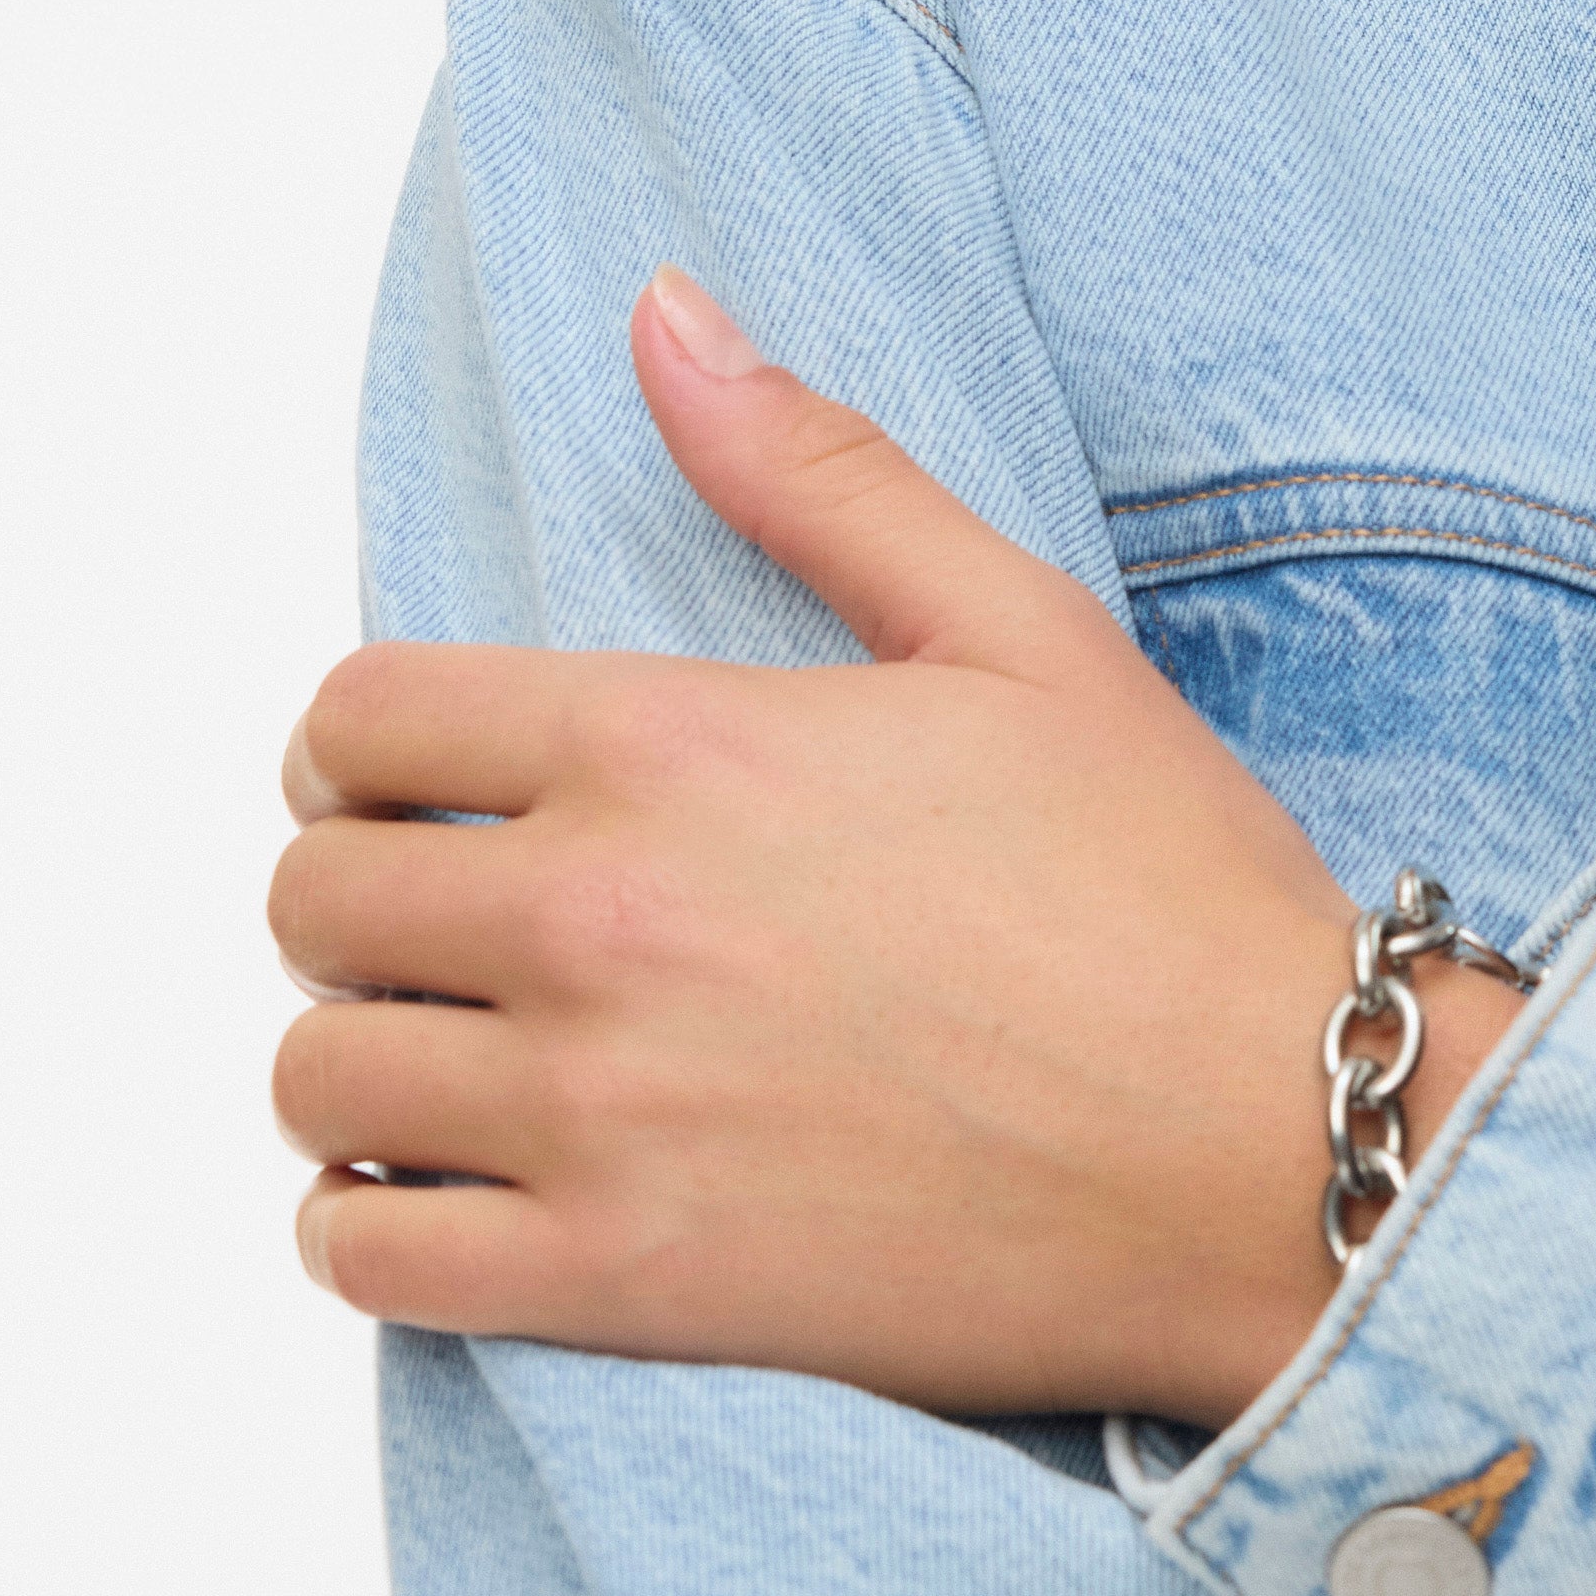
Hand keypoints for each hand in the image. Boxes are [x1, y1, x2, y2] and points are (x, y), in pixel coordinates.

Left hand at [268, 270, 1515, 1421]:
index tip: (402, 793)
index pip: (360, 719)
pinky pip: (368, 1257)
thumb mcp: (1015, 629)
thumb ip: (815, 470)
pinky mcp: (626, 1281)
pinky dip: (367, 1230)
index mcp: (670, 743)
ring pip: (317, 1078)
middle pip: (314, 899)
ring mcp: (602, 1111)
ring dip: (359, 1066)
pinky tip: (450, 1204)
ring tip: (453, 1072)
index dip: (357, 754)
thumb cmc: (1172, 894)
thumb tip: (664, 314)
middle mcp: (600, 917)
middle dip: (358, 904)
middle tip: (446, 938)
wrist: (1281, 1153)